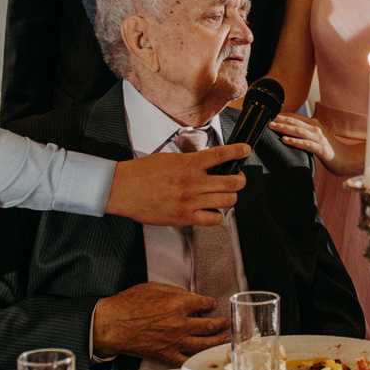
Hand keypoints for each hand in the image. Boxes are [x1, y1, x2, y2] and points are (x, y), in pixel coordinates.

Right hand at [92, 282, 230, 367]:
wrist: (111, 325)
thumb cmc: (128, 304)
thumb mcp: (154, 287)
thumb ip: (175, 292)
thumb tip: (189, 297)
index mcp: (178, 304)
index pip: (204, 304)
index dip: (211, 304)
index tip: (212, 305)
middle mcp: (180, 323)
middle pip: (210, 325)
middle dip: (221, 324)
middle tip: (226, 323)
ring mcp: (174, 341)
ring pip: (204, 344)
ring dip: (217, 341)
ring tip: (224, 339)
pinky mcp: (166, 355)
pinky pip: (187, 359)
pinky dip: (198, 358)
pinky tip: (204, 355)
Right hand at [107, 146, 247, 226]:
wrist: (124, 189)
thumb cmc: (143, 173)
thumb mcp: (170, 159)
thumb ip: (191, 161)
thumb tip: (208, 163)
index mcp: (189, 164)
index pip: (221, 155)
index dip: (238, 152)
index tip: (246, 150)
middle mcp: (193, 183)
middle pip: (231, 182)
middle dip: (240, 180)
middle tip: (237, 178)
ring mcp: (190, 201)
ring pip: (227, 201)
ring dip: (231, 197)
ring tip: (226, 195)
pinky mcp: (185, 217)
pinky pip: (213, 219)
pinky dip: (217, 215)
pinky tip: (212, 210)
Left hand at [272, 113, 357, 175]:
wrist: (347, 158)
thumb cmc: (330, 150)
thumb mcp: (316, 138)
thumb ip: (305, 134)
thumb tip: (289, 133)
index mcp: (314, 124)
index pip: (294, 117)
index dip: (281, 116)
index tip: (268, 116)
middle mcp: (316, 128)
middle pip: (294, 122)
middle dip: (279, 120)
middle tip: (265, 119)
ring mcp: (319, 138)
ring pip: (298, 131)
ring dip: (284, 128)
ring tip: (272, 127)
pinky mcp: (321, 149)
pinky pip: (306, 144)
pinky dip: (294, 141)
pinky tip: (285, 140)